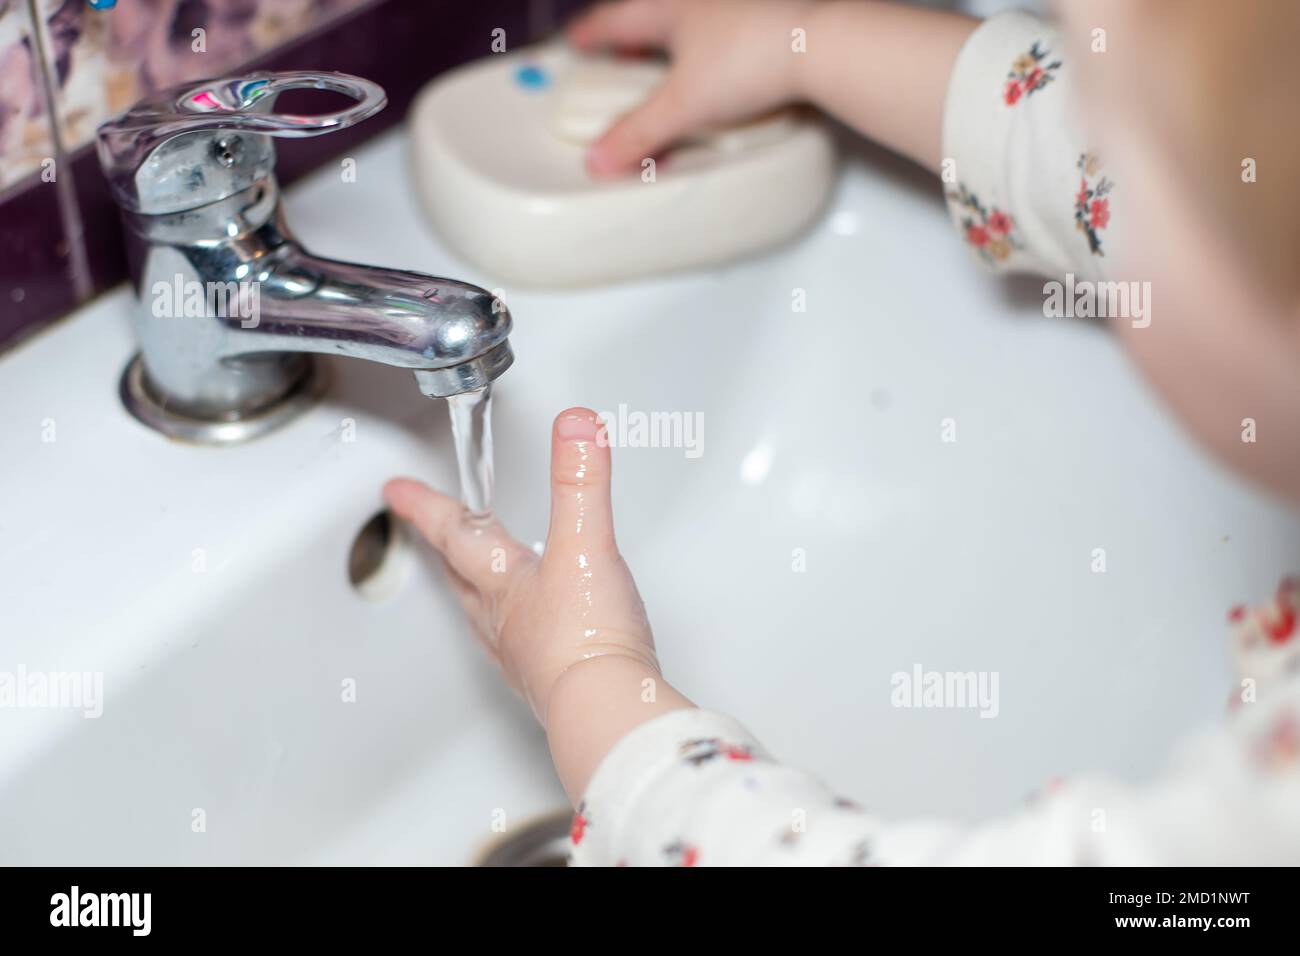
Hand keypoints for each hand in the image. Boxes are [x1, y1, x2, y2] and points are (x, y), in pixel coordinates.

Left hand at [384, 408, 658, 722]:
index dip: (425, 505)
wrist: (604, 710)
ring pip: (487, 616)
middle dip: (445, 550)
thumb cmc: (587, 640)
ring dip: (479, 593)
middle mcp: (503, 619)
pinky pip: (523, 648)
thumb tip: (573, 427)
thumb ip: (580, 483)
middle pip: (461, 577)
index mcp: (503, 581)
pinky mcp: (552, 681)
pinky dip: (522, 631)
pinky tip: (542, 634)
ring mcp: (523, 654)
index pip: (454, 532)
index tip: (394, 491)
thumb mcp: (586, 545)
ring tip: (483, 583)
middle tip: (433, 535)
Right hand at [568, 0, 813, 175]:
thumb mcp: (683, 105)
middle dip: (635, 36)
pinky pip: (731, 28)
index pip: (617, 19)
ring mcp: (740, 4)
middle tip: (622, 55)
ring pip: (695, 18)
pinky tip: (723, 66)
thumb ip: (639, 134)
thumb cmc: (751, 58)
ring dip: (678, 41)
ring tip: (670, 66)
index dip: (593, 34)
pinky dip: (716, 47)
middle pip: (655, 13)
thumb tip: (599, 159)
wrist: (822, 44)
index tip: (576, 40)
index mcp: (671, 5)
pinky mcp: (772, 17)